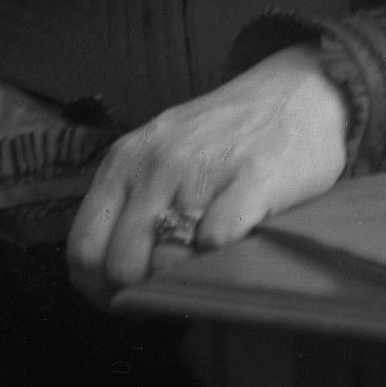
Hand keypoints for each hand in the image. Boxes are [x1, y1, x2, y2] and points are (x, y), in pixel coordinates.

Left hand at [67, 46, 351, 303]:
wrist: (302, 89)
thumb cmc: (228, 135)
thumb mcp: (162, 155)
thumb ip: (133, 204)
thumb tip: (110, 281)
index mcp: (125, 161)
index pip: (83, 249)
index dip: (99, 288)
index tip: (126, 297)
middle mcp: (157, 163)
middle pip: (121, 266)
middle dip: (144, 291)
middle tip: (172, 290)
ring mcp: (204, 168)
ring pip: (166, 263)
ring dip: (185, 280)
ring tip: (205, 271)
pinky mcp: (254, 177)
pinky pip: (217, 239)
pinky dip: (222, 259)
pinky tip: (234, 248)